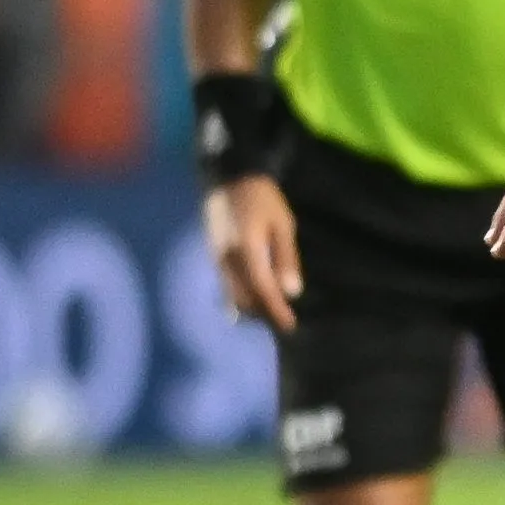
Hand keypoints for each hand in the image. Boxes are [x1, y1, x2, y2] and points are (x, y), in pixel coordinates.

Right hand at [204, 175, 303, 333]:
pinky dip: (237, 295)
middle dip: (263, 311)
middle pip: (245, 296)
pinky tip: (246, 304)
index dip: (276, 310)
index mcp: (248, 250)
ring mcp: (216, 257)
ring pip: (232, 293)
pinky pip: (224, 283)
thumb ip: (286, 258)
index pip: (263, 289)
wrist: (230, 178)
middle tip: (282, 320)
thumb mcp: (283, 225)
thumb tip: (292, 291)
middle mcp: (228, 259)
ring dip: (250, 306)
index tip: (289, 326)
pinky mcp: (212, 254)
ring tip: (269, 313)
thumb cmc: (263, 199)